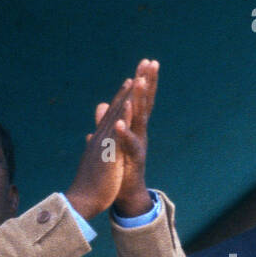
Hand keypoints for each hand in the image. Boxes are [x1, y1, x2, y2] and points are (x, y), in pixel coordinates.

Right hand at [68, 75, 133, 218]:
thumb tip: (92, 134)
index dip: (124, 95)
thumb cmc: (90, 184)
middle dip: (130, 87)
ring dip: (126, 97)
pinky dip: (122, 119)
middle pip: (118, 106)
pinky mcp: (106, 155)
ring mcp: (103, 144)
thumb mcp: (97, 159)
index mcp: (103, 138)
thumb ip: (96, 144)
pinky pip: (115, 133)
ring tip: (135, 78)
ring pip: (116, 116)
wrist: (82, 202)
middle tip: (142, 65)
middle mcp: (102, 136)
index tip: (134, 78)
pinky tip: (129, 106)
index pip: (115, 113)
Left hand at [111, 59, 157, 217]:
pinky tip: (120, 122)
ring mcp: (138, 145)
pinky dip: (124, 134)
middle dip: (148, 83)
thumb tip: (103, 105)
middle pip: (145, 103)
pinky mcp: (133, 160)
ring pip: (140, 119)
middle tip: (152, 62)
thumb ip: (108, 121)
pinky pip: (129, 145)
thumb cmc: (121, 167)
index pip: (139, 99)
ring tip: (139, 81)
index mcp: (134, 127)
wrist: (125, 195)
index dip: (143, 81)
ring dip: (139, 100)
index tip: (147, 61)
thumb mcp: (113, 140)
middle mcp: (140, 133)